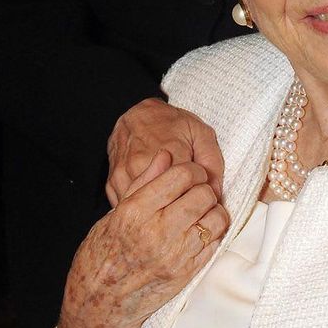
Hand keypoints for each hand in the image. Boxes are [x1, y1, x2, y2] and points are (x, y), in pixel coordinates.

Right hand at [54, 151, 228, 327]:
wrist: (100, 305)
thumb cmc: (101, 255)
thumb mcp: (114, 213)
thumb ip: (143, 183)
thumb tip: (164, 157)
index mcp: (135, 213)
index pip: (180, 176)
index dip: (190, 169)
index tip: (188, 172)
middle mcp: (157, 233)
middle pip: (202, 194)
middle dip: (203, 185)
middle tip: (197, 187)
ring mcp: (176, 255)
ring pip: (216, 217)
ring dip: (213, 207)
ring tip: (201, 207)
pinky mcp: (188, 272)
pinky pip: (216, 242)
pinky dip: (214, 229)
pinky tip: (201, 227)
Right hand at [107, 97, 224, 205]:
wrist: (138, 115)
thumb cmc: (171, 124)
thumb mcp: (201, 133)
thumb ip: (212, 162)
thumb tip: (216, 193)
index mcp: (168, 154)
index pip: (188, 192)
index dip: (198, 198)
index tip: (202, 195)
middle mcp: (142, 166)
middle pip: (164, 204)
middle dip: (178, 207)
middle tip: (186, 201)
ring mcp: (123, 176)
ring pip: (144, 209)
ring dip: (158, 211)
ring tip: (169, 203)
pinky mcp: (112, 184)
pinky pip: (129, 206)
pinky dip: (141, 209)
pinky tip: (152, 203)